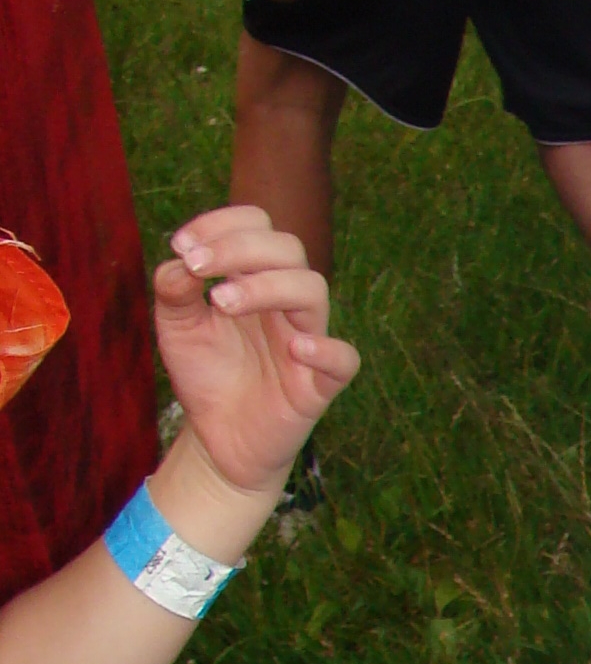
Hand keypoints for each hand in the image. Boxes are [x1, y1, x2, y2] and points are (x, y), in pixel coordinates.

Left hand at [153, 206, 357, 498]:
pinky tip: (293, 348)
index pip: (259, 226)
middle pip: (288, 248)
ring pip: (312, 290)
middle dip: (240, 249)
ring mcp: (306, 339)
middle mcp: (285, 303)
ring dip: (268, 286)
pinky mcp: (319, 384)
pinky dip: (324, 348)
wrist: (218, 439)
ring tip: (221, 303)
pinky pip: (343, 359)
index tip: (183, 246)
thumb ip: (174, 290)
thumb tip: (180, 260)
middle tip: (198, 267)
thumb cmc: (207, 375)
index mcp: (255, 279)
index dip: (223, 224)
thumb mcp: (177, 328)